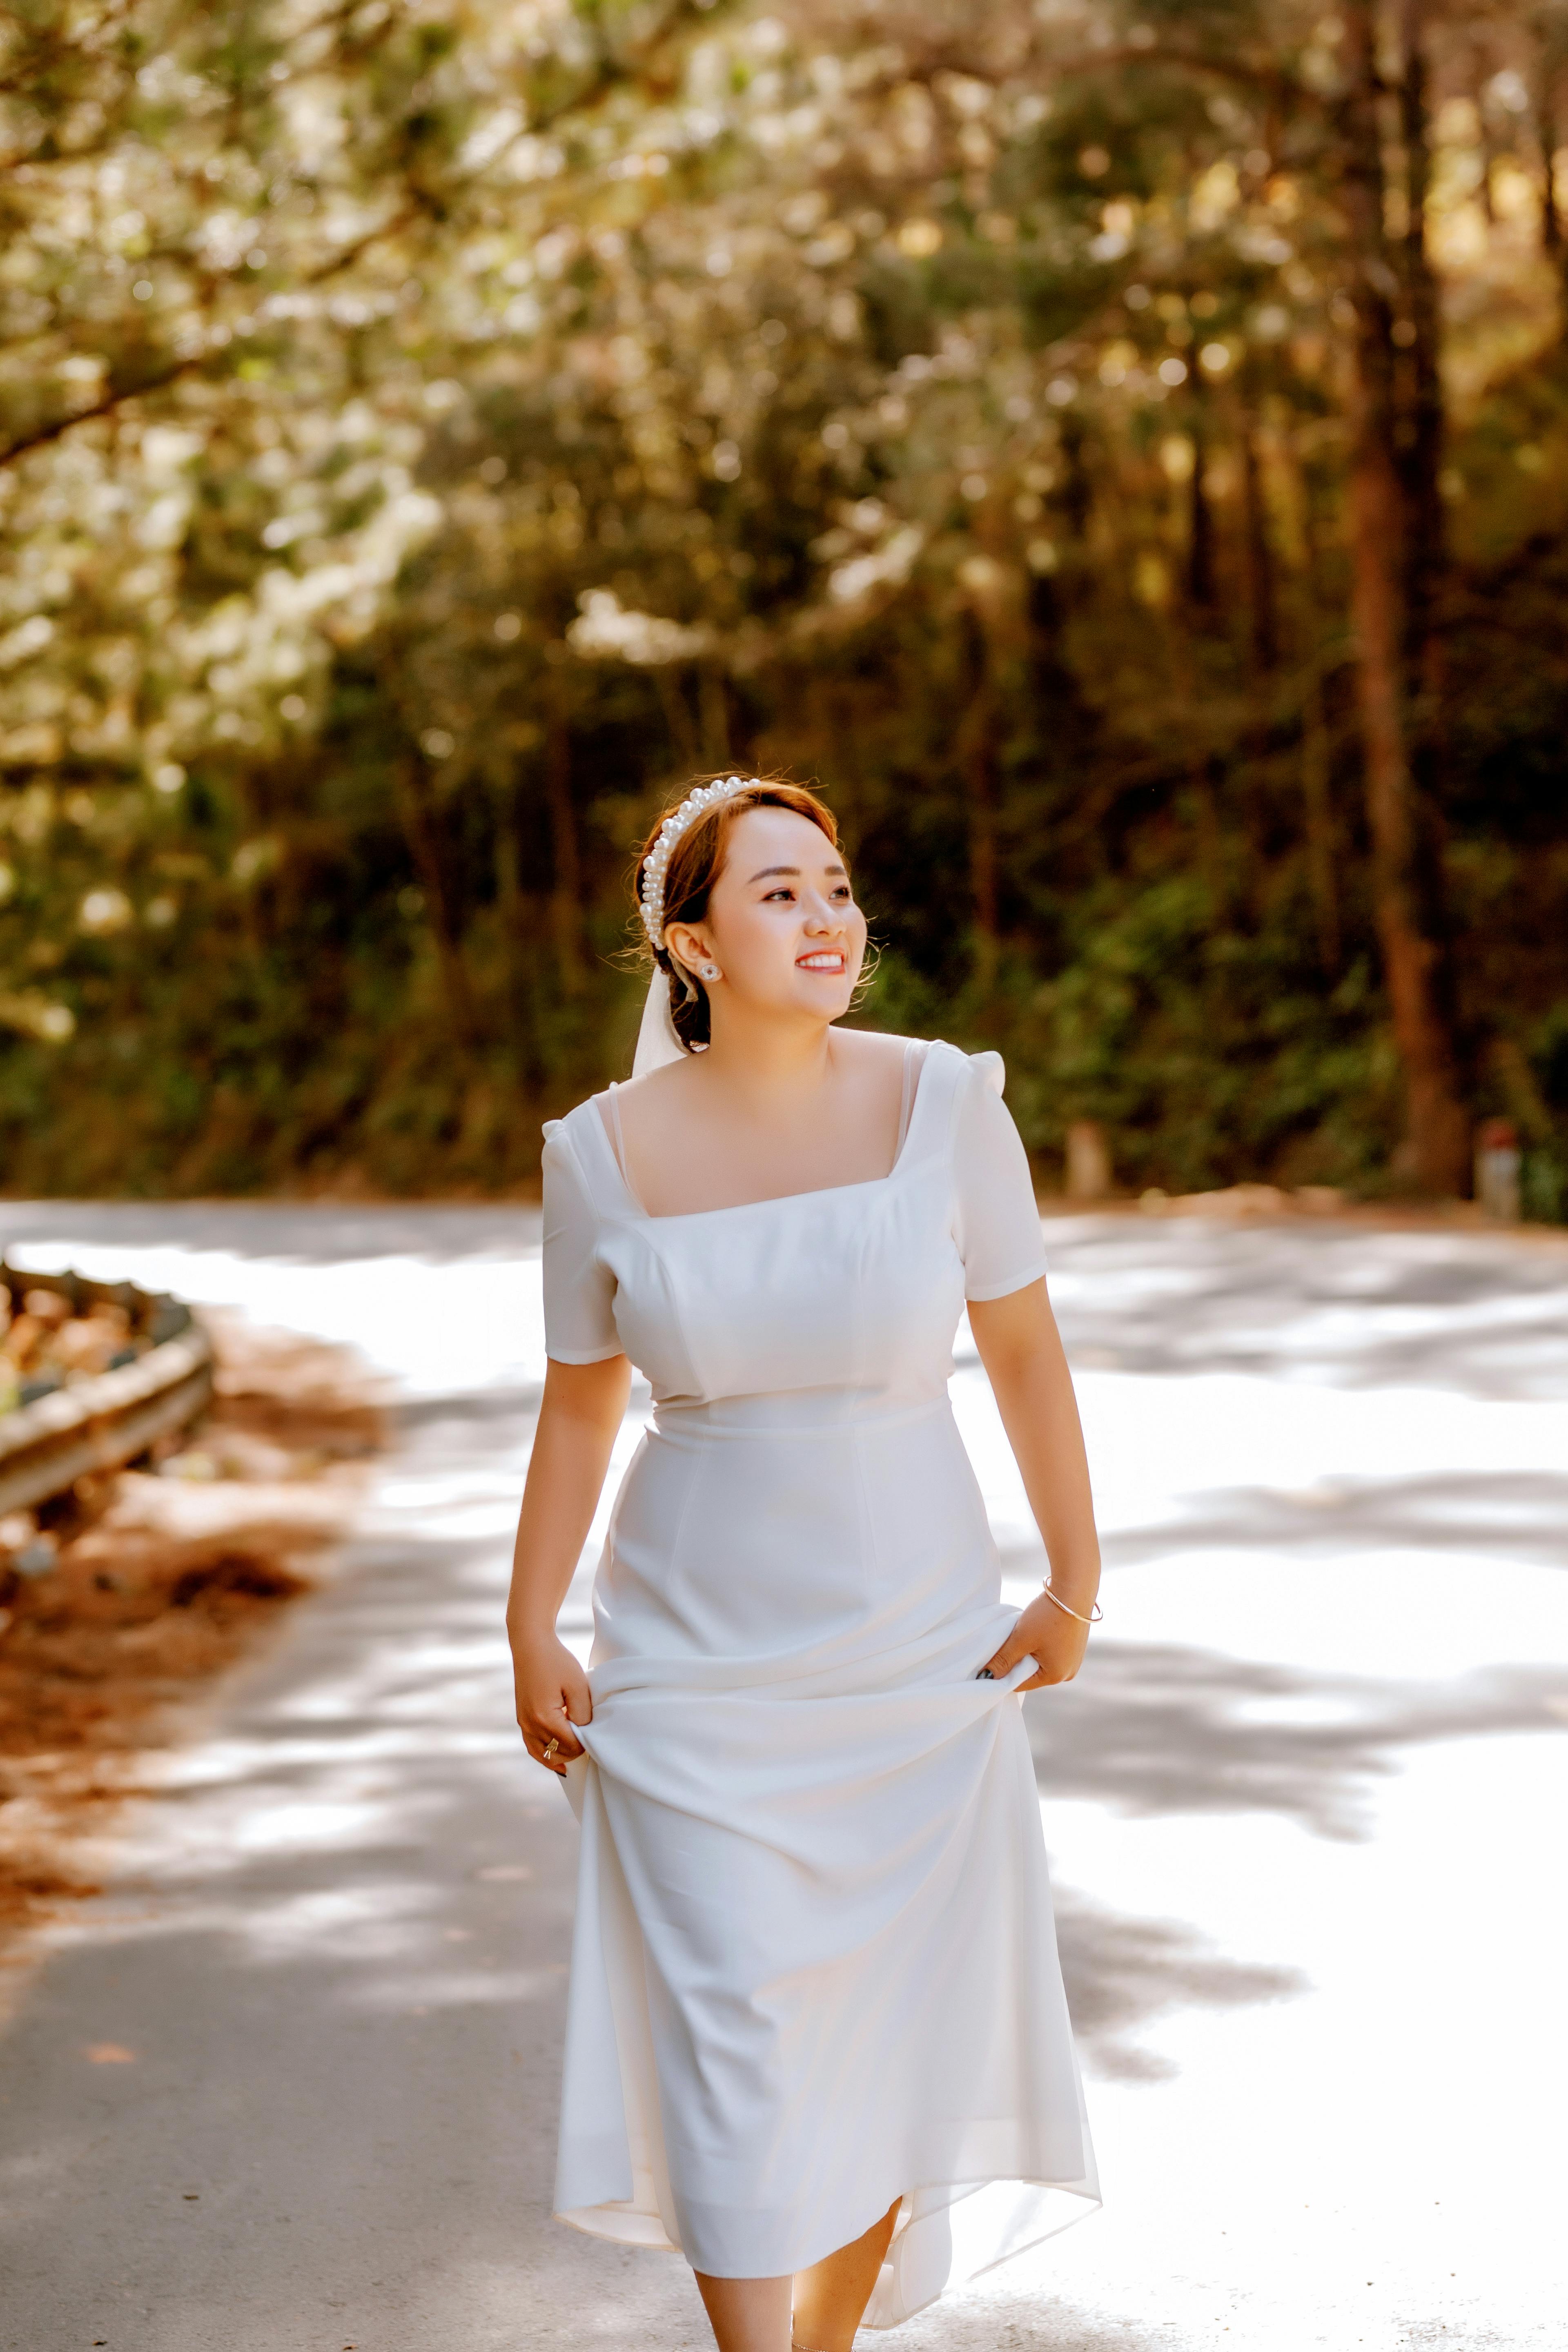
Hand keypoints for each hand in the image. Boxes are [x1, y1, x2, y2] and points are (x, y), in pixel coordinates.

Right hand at [512, 1629, 591, 1773]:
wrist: (531, 1645)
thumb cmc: (556, 1661)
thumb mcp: (577, 1686)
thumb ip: (583, 1714)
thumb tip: (583, 1733)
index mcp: (545, 1717)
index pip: (571, 1745)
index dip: (586, 1743)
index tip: (596, 1735)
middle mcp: (530, 1724)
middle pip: (557, 1752)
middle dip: (574, 1751)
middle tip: (590, 1743)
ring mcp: (523, 1723)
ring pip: (542, 1754)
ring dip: (559, 1757)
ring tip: (575, 1761)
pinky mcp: (521, 1718)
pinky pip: (531, 1746)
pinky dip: (543, 1755)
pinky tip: (555, 1761)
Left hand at [982, 1588, 1092, 1691]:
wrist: (1075, 1590)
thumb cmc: (1048, 1616)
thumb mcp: (1021, 1638)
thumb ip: (1003, 1660)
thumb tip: (987, 1677)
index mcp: (1056, 1676)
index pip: (1021, 1684)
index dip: (1003, 1675)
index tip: (991, 1662)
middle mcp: (1068, 1672)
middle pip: (1032, 1674)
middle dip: (1016, 1662)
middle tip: (1006, 1645)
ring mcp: (1073, 1660)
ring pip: (1040, 1662)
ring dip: (1028, 1652)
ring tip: (1021, 1635)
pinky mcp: (1074, 1647)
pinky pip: (1050, 1653)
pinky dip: (1039, 1646)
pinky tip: (1035, 1631)